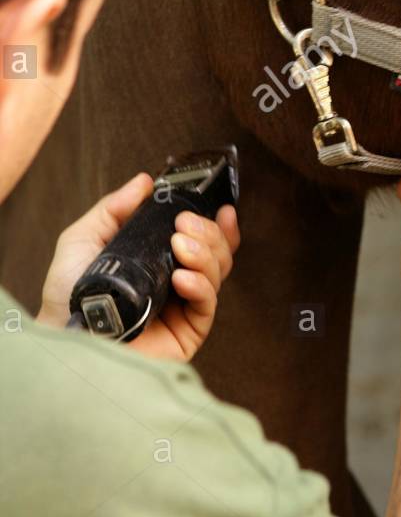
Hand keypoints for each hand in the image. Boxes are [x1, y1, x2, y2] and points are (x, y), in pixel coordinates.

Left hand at [37, 173, 239, 360]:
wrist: (63, 334)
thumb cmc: (67, 295)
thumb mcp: (84, 238)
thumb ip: (114, 208)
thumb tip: (144, 182)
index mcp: (159, 263)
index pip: (202, 241)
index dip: (217, 225)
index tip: (221, 208)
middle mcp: (176, 284)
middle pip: (217, 253)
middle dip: (208, 233)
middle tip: (184, 225)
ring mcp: (183, 309)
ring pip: (218, 274)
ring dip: (205, 253)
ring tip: (180, 246)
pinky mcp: (186, 333)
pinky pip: (208, 305)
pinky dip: (201, 285)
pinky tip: (182, 277)